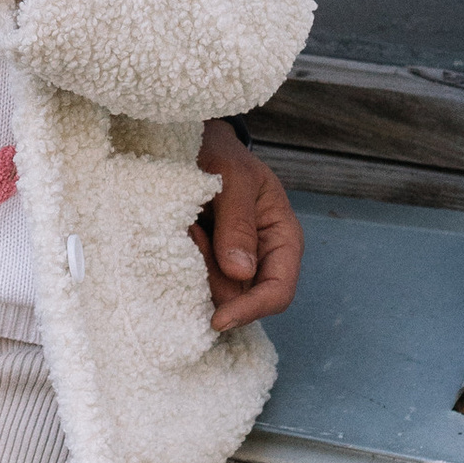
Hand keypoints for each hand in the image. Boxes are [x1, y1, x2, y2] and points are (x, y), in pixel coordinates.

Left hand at [194, 122, 302, 332]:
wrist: (195, 143)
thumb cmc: (220, 153)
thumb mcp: (232, 177)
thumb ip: (237, 222)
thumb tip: (240, 273)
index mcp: (283, 237)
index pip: (278, 291)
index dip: (252, 310)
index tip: (217, 319)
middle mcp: (263, 257)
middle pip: (241, 298)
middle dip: (212, 278)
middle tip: (192, 230)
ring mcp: (235, 262)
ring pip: (216, 293)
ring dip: (196, 268)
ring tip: (187, 224)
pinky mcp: (209, 261)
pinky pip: (197, 281)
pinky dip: (184, 264)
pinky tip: (180, 233)